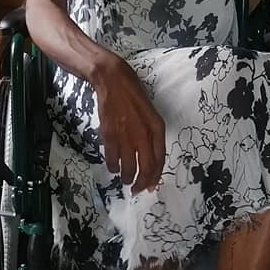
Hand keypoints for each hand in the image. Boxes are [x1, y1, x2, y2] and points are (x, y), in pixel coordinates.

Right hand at [93, 57, 165, 193]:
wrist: (112, 79)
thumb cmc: (132, 93)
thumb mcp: (149, 111)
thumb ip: (150, 132)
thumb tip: (148, 153)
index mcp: (156, 126)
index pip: (160, 158)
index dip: (155, 175)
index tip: (151, 186)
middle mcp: (144, 133)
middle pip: (146, 166)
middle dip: (142, 182)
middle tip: (137, 189)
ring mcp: (126, 134)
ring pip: (129, 165)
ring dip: (127, 177)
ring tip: (125, 180)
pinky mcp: (110, 133)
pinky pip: (113, 157)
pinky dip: (113, 165)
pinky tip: (113, 167)